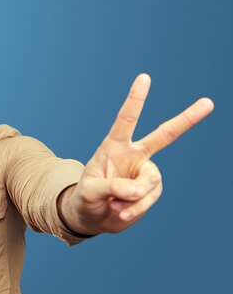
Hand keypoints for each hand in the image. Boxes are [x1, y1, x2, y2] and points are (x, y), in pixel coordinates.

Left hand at [62, 74, 213, 234]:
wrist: (92, 216)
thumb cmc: (85, 197)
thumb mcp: (89, 191)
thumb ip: (112, 187)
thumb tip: (140, 189)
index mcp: (114, 146)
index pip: (126, 119)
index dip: (136, 99)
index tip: (144, 77)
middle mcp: (134, 155)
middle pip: (164, 135)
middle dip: (187, 119)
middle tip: (209, 102)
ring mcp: (144, 173)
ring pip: (150, 183)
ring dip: (132, 199)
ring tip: (114, 206)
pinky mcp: (150, 191)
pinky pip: (148, 199)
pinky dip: (134, 209)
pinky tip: (121, 213)